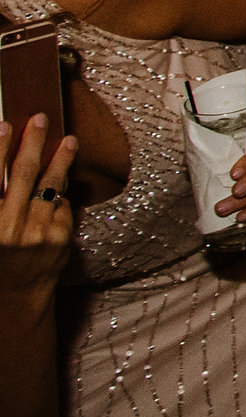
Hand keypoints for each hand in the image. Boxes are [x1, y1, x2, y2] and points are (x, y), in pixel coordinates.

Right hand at [1, 114, 75, 288]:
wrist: (15, 297)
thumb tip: (1, 168)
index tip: (5, 124)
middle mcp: (7, 228)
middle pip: (22, 175)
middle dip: (31, 143)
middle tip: (40, 118)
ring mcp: (36, 234)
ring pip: (50, 186)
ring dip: (60, 161)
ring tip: (68, 141)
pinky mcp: (59, 239)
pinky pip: (63, 206)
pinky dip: (61, 196)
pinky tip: (62, 185)